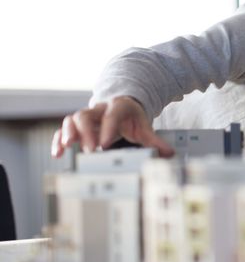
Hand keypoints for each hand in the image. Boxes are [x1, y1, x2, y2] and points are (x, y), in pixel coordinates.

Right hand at [50, 96, 174, 158]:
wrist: (122, 107)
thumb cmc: (132, 120)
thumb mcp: (144, 128)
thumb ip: (155, 141)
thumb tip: (169, 154)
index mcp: (118, 107)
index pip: (112, 115)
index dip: (107, 129)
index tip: (105, 145)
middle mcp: (98, 110)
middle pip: (86, 115)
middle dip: (86, 132)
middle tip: (90, 150)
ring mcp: (86, 117)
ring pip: (72, 119)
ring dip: (67, 132)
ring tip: (68, 146)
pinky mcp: (77, 126)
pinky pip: (63, 129)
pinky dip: (59, 140)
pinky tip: (58, 153)